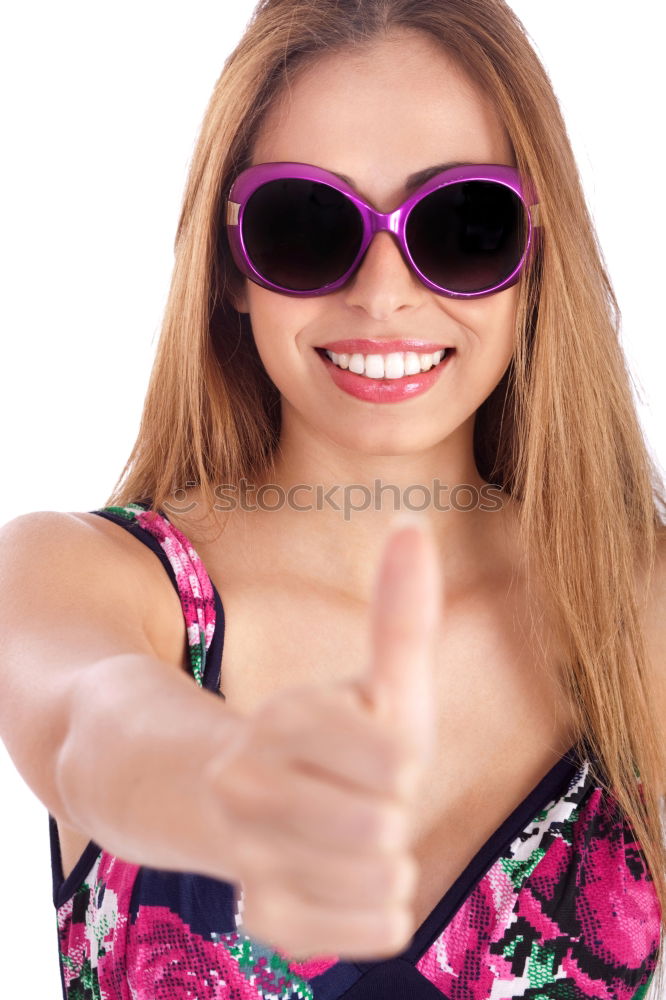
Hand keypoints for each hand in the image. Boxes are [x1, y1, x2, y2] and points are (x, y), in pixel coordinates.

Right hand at [208, 515, 441, 961]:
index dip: (398, 757)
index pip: (398, 757)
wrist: (230, 802)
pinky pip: (379, 930)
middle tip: (354, 795)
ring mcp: (248, 858)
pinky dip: (376, 908)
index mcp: (282, 718)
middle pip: (387, 824)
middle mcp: (248, 787)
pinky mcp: (265, 922)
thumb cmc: (327, 736)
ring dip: (387, 861)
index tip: (363, 745)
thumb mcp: (371, 679)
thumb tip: (413, 524)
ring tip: (344, 836)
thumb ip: (400, 611)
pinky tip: (335, 878)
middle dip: (391, 810)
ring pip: (387, 881)